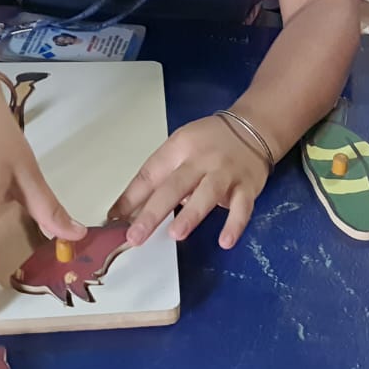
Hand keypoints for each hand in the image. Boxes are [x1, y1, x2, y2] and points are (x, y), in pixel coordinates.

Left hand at [110, 115, 270, 249]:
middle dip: (153, 212)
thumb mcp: (180, 148)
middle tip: (135, 236)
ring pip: (207, 194)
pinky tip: (225, 241)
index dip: (131, 197)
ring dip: (191, 214)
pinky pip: (242, 207)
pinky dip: (234, 224)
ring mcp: (225, 173)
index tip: (114, 219)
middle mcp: (201, 160)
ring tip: (176, 234)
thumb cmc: (210, 142)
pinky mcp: (247, 186)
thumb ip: (160, 177)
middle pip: (174, 185)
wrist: (254, 127)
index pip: (151, 174)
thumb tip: (130, 211)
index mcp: (178, 148)